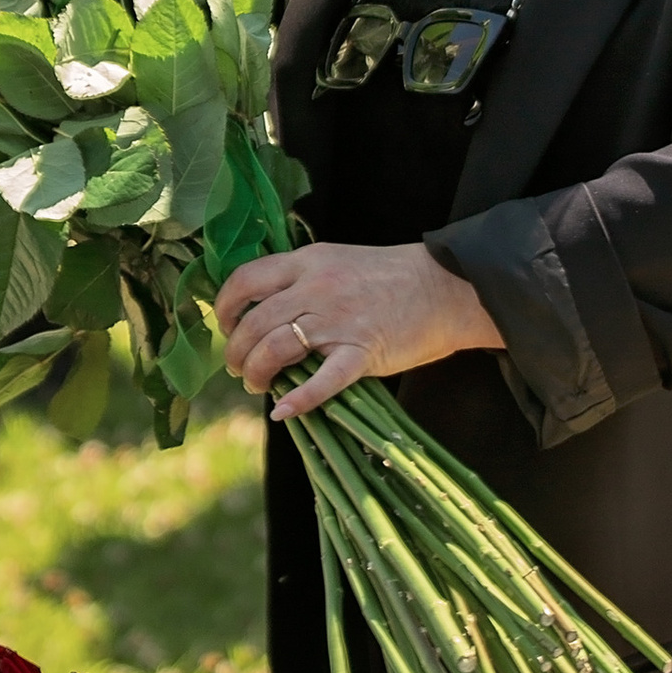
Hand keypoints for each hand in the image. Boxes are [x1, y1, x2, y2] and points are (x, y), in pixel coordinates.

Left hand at [215, 239, 502, 419]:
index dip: (225, 307)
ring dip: (257, 373)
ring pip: (276, 349)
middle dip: (238, 351)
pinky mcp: (362, 352)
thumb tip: (263, 309)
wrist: (445, 287)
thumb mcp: (338, 260)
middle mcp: (316, 288)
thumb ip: (302, 278)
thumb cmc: (392, 276)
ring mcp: (339, 321)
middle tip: (239, 368)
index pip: (245, 280)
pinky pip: (321, 381)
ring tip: (258, 386)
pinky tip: (283, 412)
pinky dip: (298, 400)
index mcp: (308, 262)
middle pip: (255, 322)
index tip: (227, 327)